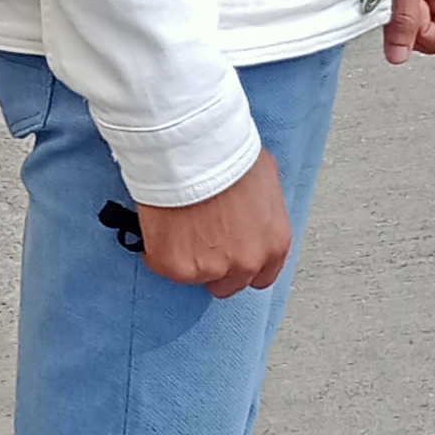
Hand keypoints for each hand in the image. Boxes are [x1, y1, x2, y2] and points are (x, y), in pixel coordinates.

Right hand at [137, 150, 293, 301]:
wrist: (193, 150)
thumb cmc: (228, 155)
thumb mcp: (266, 179)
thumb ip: (262, 211)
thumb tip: (252, 211)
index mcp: (273, 244)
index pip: (262, 276)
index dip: (242, 263)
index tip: (229, 253)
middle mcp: (247, 263)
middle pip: (229, 284)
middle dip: (215, 264)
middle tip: (200, 238)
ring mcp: (211, 269)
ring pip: (196, 276)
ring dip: (187, 256)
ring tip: (181, 224)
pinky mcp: (177, 267)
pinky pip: (164, 266)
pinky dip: (161, 250)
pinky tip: (163, 224)